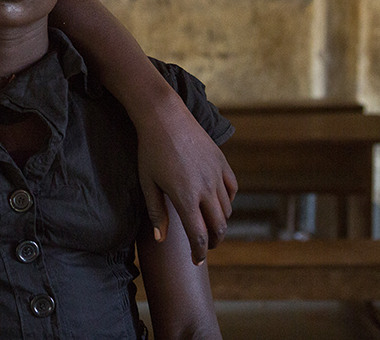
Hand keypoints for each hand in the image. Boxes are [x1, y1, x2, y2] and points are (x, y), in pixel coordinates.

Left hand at [137, 93, 236, 264]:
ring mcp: (216, 174)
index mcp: (185, 197)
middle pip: (218, 226)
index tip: (197, 261)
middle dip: (213, 241)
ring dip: (220, 222)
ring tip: (210, 226)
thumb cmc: (150, 150)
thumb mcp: (147, 183)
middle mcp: (205, 188)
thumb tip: (161, 239)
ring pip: (227, 209)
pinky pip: (232, 189)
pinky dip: (228, 201)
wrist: (164, 117)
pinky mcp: (222, 162)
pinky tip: (218, 203)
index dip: (199, 252)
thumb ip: (156, 212)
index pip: (198, 235)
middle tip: (205, 247)